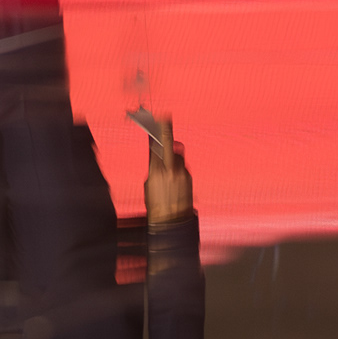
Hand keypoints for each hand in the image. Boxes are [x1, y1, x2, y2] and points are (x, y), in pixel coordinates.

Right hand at [143, 117, 193, 231]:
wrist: (171, 221)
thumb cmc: (155, 204)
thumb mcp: (149, 183)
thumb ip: (154, 165)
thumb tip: (156, 151)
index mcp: (156, 170)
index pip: (156, 143)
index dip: (156, 129)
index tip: (156, 117)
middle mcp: (170, 169)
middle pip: (169, 141)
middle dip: (165, 128)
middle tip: (164, 117)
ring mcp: (181, 172)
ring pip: (177, 154)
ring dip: (172, 154)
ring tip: (166, 165)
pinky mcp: (189, 177)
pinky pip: (182, 165)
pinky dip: (177, 167)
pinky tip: (172, 178)